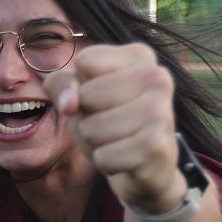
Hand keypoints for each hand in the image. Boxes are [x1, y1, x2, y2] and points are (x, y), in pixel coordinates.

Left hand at [41, 43, 182, 212]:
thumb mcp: (81, 94)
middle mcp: (157, 77)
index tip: (102, 96)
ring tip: (118, 140)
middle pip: (86, 96)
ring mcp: (160, 111)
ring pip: (92, 129)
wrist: (149, 165)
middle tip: (110, 123)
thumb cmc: (112, 120)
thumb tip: (70, 104)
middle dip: (87, 118)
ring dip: (95, 143)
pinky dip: (106, 163)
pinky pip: (103, 157)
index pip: (86, 61)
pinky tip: (125, 159)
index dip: (81, 85)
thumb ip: (61, 85)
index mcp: (140, 56)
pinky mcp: (155, 145)